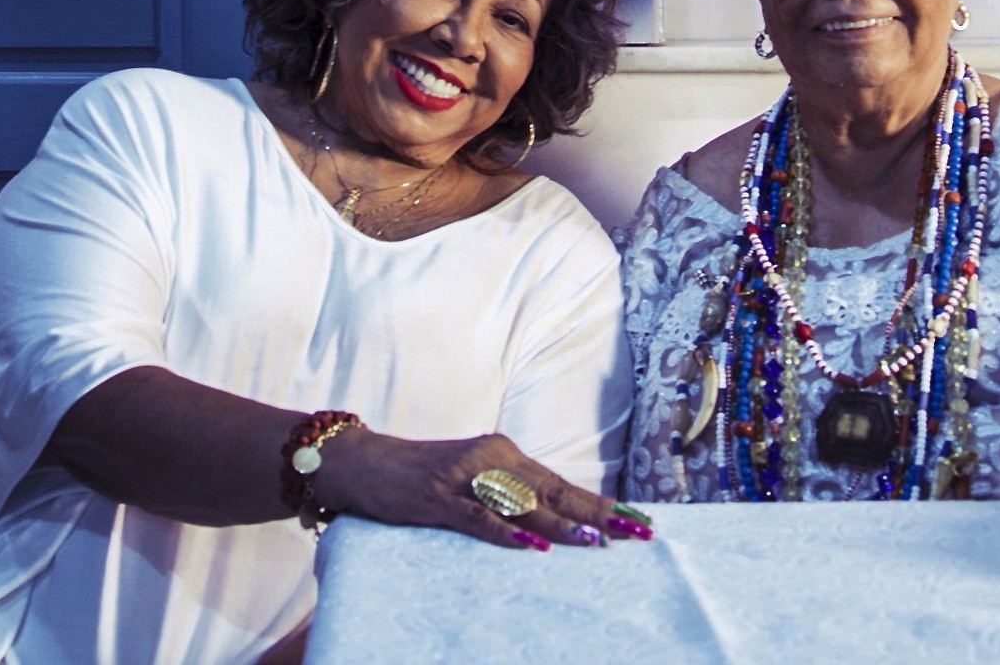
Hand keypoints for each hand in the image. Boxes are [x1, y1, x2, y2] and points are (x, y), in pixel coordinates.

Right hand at [312, 430, 649, 549]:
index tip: (638, 518)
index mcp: (504, 455)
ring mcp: (463, 477)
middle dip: (599, 513)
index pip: (562, 482)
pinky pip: (477, 517)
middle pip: (554, 490)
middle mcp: (491, 459)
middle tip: (639, 530)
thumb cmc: (420, 478)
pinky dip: (506, 532)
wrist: (360, 463)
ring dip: (563, 524)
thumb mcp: (472, 481)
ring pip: (523, 504)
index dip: (601, 502)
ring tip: (600, 540)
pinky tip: (533, 545)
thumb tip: (555, 521)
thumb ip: (508, 494)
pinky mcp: (436, 497)